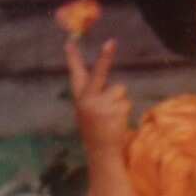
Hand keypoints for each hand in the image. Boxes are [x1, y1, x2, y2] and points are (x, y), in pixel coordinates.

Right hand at [65, 37, 131, 155]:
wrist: (101, 153)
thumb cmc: (97, 131)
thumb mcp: (89, 112)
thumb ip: (94, 97)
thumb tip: (116, 87)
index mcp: (80, 99)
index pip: (76, 75)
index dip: (73, 58)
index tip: (69, 42)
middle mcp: (88, 100)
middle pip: (99, 73)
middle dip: (105, 57)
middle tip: (111, 42)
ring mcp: (101, 106)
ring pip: (120, 90)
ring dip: (120, 102)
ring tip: (112, 117)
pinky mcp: (114, 112)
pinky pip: (126, 103)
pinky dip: (125, 111)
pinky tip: (117, 123)